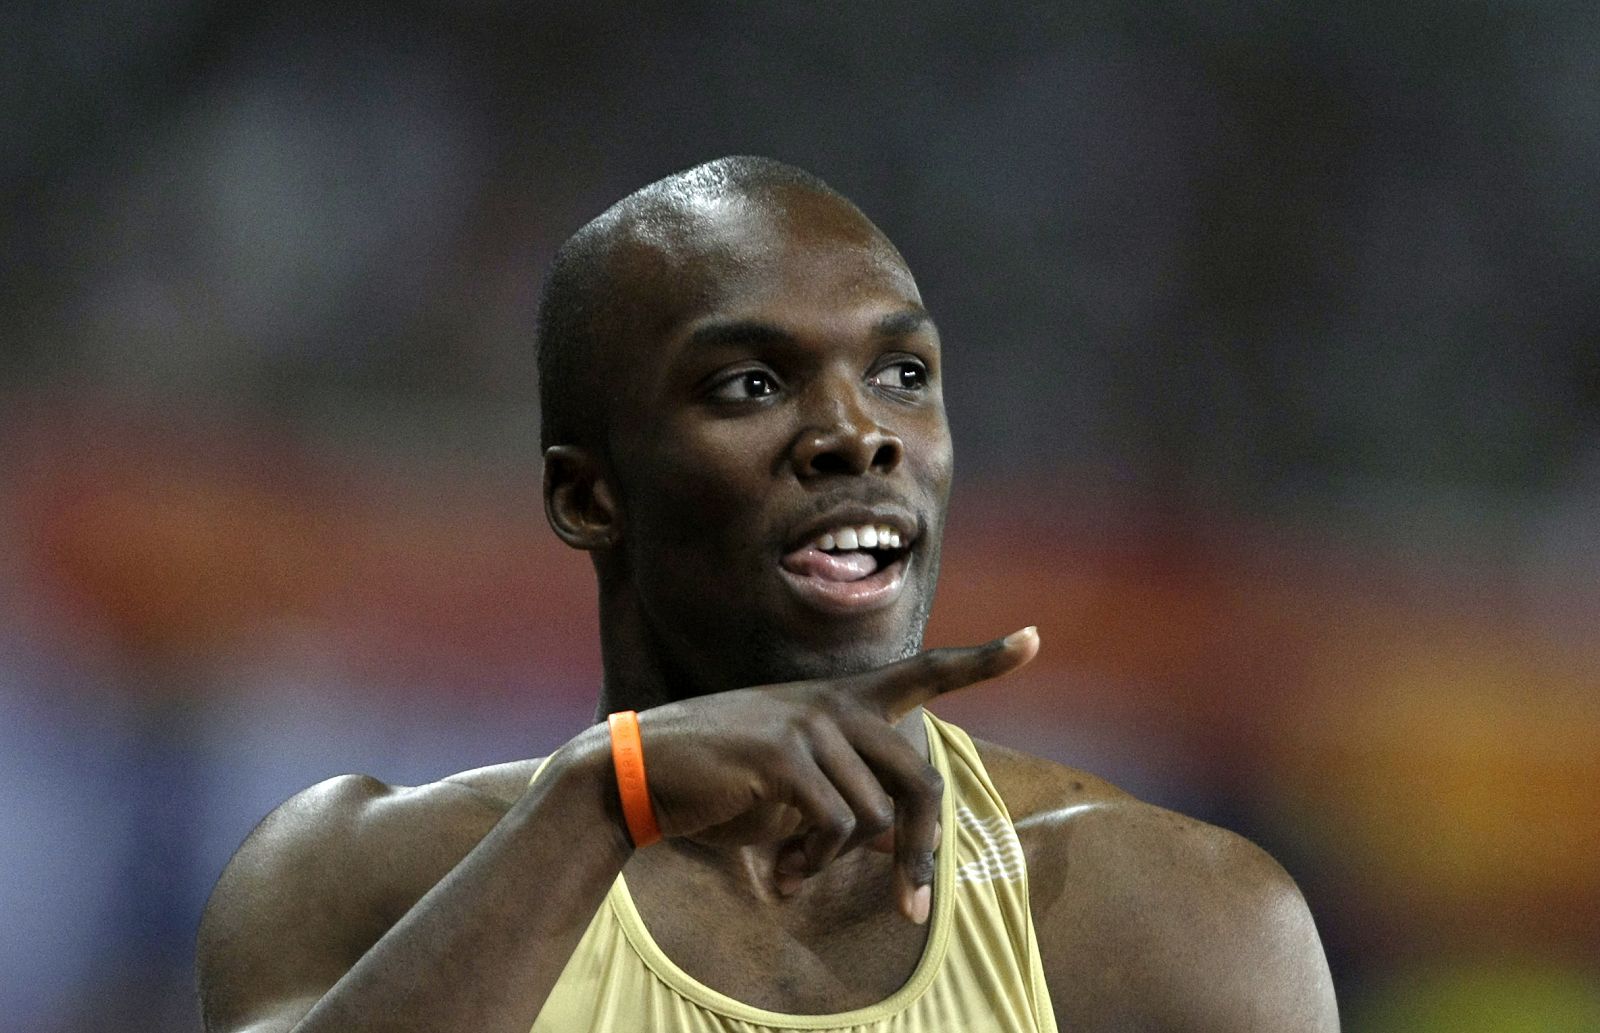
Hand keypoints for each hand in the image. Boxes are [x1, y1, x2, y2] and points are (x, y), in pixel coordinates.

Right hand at [634, 626, 1038, 921]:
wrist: (638, 773)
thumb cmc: (721, 785)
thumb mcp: (796, 788)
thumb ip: (849, 796)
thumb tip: (898, 842)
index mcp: (841, 700)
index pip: (924, 671)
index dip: (983, 660)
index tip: (1034, 640)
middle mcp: (835, 703)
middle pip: (922, 782)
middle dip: (921, 854)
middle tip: (911, 909)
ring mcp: (810, 723)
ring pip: (874, 817)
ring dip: (834, 863)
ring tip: (791, 870)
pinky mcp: (784, 754)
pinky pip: (835, 828)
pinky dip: (812, 864)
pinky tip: (779, 873)